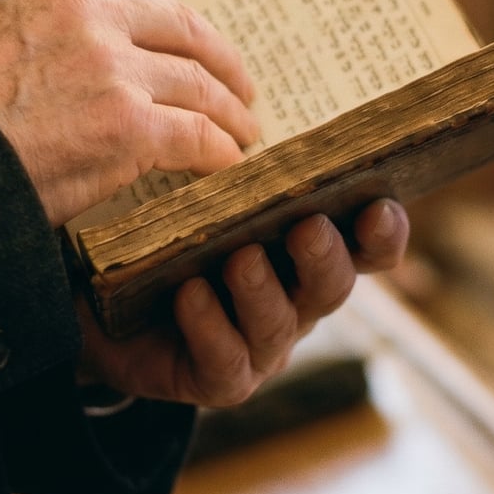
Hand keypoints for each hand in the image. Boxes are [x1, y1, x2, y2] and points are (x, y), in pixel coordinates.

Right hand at [0, 0, 259, 225]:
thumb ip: (25, 35)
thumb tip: (58, 69)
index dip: (174, 17)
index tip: (192, 40)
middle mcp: (81, 12)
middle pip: (179, 27)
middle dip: (219, 58)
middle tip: (239, 85)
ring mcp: (108, 66)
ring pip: (196, 83)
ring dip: (228, 111)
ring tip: (243, 132)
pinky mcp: (126, 123)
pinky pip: (195, 134)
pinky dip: (218, 150)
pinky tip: (226, 163)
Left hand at [78, 200, 407, 407]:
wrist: (109, 312)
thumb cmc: (170, 242)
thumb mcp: (209, 203)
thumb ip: (242, 177)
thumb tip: (248, 114)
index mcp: (308, 253)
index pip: (367, 245)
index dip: (384, 230)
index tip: (380, 203)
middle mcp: (296, 300)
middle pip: (333, 285)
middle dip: (325, 256)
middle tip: (307, 226)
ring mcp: (261, 346)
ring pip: (279, 324)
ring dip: (262, 289)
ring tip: (240, 257)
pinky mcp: (220, 379)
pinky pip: (224, 359)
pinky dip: (209, 324)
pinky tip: (190, 293)